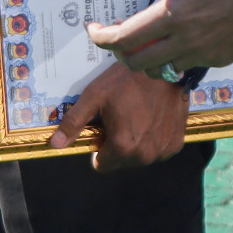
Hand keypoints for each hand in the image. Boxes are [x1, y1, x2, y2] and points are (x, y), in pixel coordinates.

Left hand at [50, 61, 190, 170]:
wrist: (164, 67)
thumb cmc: (126, 79)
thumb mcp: (95, 96)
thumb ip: (74, 122)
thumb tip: (56, 144)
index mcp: (123, 147)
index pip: (101, 165)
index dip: (99, 147)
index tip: (103, 129)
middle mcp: (145, 155)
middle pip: (121, 162)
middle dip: (117, 146)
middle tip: (120, 119)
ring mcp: (163, 150)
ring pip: (139, 157)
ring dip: (135, 144)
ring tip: (136, 117)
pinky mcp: (176, 143)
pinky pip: (157, 150)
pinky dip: (152, 140)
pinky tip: (151, 119)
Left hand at [91, 0, 232, 75]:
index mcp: (175, 14)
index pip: (123, 38)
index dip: (101, 37)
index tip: (94, 28)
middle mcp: (185, 41)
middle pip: (134, 63)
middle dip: (117, 51)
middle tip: (116, 33)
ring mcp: (202, 54)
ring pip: (157, 70)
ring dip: (142, 57)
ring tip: (144, 36)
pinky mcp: (216, 61)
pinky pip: (182, 67)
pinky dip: (168, 58)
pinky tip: (175, 37)